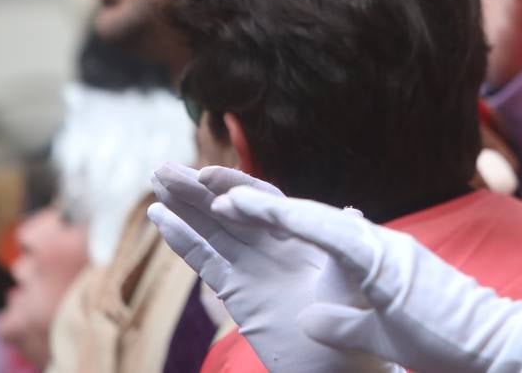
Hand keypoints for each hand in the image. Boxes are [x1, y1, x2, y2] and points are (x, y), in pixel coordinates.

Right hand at [147, 163, 392, 372]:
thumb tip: (350, 211)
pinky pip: (208, 263)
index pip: (266, 201)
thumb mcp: (361, 273)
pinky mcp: (241, 295)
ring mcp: (256, 269)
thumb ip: (347, 244)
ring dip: (185, 207)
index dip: (237, 186)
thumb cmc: (365, 315)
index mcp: (306, 233)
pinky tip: (162, 219)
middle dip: (199, 188)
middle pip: (233, 209)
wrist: (347, 363)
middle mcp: (278, 246)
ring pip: (214, 230)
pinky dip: (184, 242)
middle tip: (164, 168)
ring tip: (156, 179)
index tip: (207, 175)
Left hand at [213, 185, 521, 372]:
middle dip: (237, 199)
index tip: (215, 204)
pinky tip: (248, 206)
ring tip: (208, 187)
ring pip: (301, 216)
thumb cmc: (440, 340)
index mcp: (361, 259)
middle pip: (290, 217)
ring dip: (253, 200)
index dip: (258, 216)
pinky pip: (326, 235)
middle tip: (190, 180)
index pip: (301, 232)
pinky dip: (288, 218)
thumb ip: (345, 319)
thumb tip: (312, 315)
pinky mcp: (381, 260)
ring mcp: (372, 248)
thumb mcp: (377, 330)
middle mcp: (363, 245)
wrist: (487, 341)